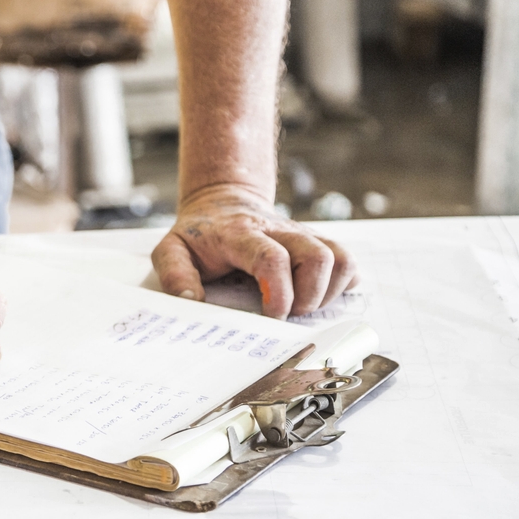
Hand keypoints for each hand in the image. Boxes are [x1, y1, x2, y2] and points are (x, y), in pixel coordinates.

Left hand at [151, 184, 357, 318]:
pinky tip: (317, 295)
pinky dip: (341, 284)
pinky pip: (347, 261)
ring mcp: (302, 235)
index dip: (280, 292)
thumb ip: (175, 274)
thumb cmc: (199, 234)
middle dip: (310, 297)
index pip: (272, 258)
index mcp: (241, 234)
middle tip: (288, 314)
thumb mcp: (171, 249)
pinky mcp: (316, 242)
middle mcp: (279, 231)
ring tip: (303, 306)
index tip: (273, 316)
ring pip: (340, 258)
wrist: (222, 202)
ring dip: (328, 292)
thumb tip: (191, 301)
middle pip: (317, 256)